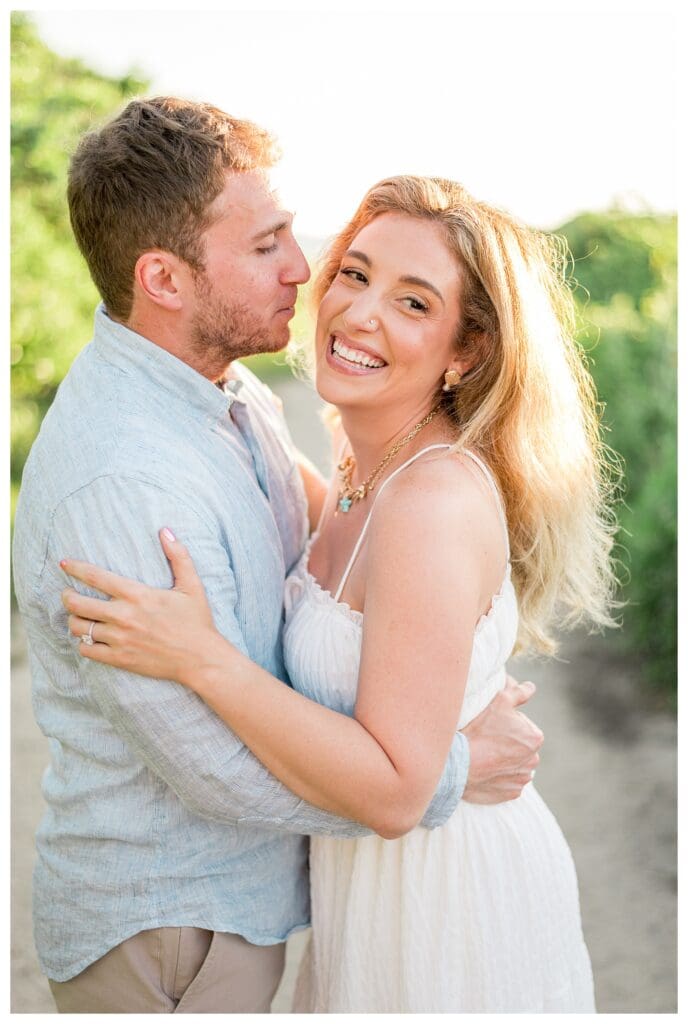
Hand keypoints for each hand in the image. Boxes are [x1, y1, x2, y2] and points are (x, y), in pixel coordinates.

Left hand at [60, 528, 218, 685]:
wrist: (201, 658)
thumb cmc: (197, 621)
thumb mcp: (191, 585)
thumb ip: (178, 556)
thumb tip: (165, 530)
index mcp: (137, 594)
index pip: (96, 577)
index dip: (76, 569)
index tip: (64, 564)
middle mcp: (124, 616)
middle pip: (78, 603)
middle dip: (67, 596)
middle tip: (68, 594)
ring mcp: (120, 639)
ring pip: (79, 627)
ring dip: (74, 620)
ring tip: (78, 617)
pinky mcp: (120, 659)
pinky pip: (87, 650)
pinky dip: (83, 643)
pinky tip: (89, 639)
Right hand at [460, 675, 542, 803]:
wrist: (458, 763)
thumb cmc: (479, 729)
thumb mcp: (500, 701)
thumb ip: (519, 693)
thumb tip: (530, 687)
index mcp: (535, 737)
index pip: (523, 726)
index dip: (506, 723)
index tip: (491, 725)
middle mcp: (533, 760)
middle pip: (520, 747)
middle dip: (507, 743)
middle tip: (485, 739)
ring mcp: (522, 779)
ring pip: (514, 765)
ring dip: (503, 760)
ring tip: (484, 755)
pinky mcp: (510, 794)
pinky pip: (506, 782)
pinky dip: (497, 777)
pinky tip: (484, 770)